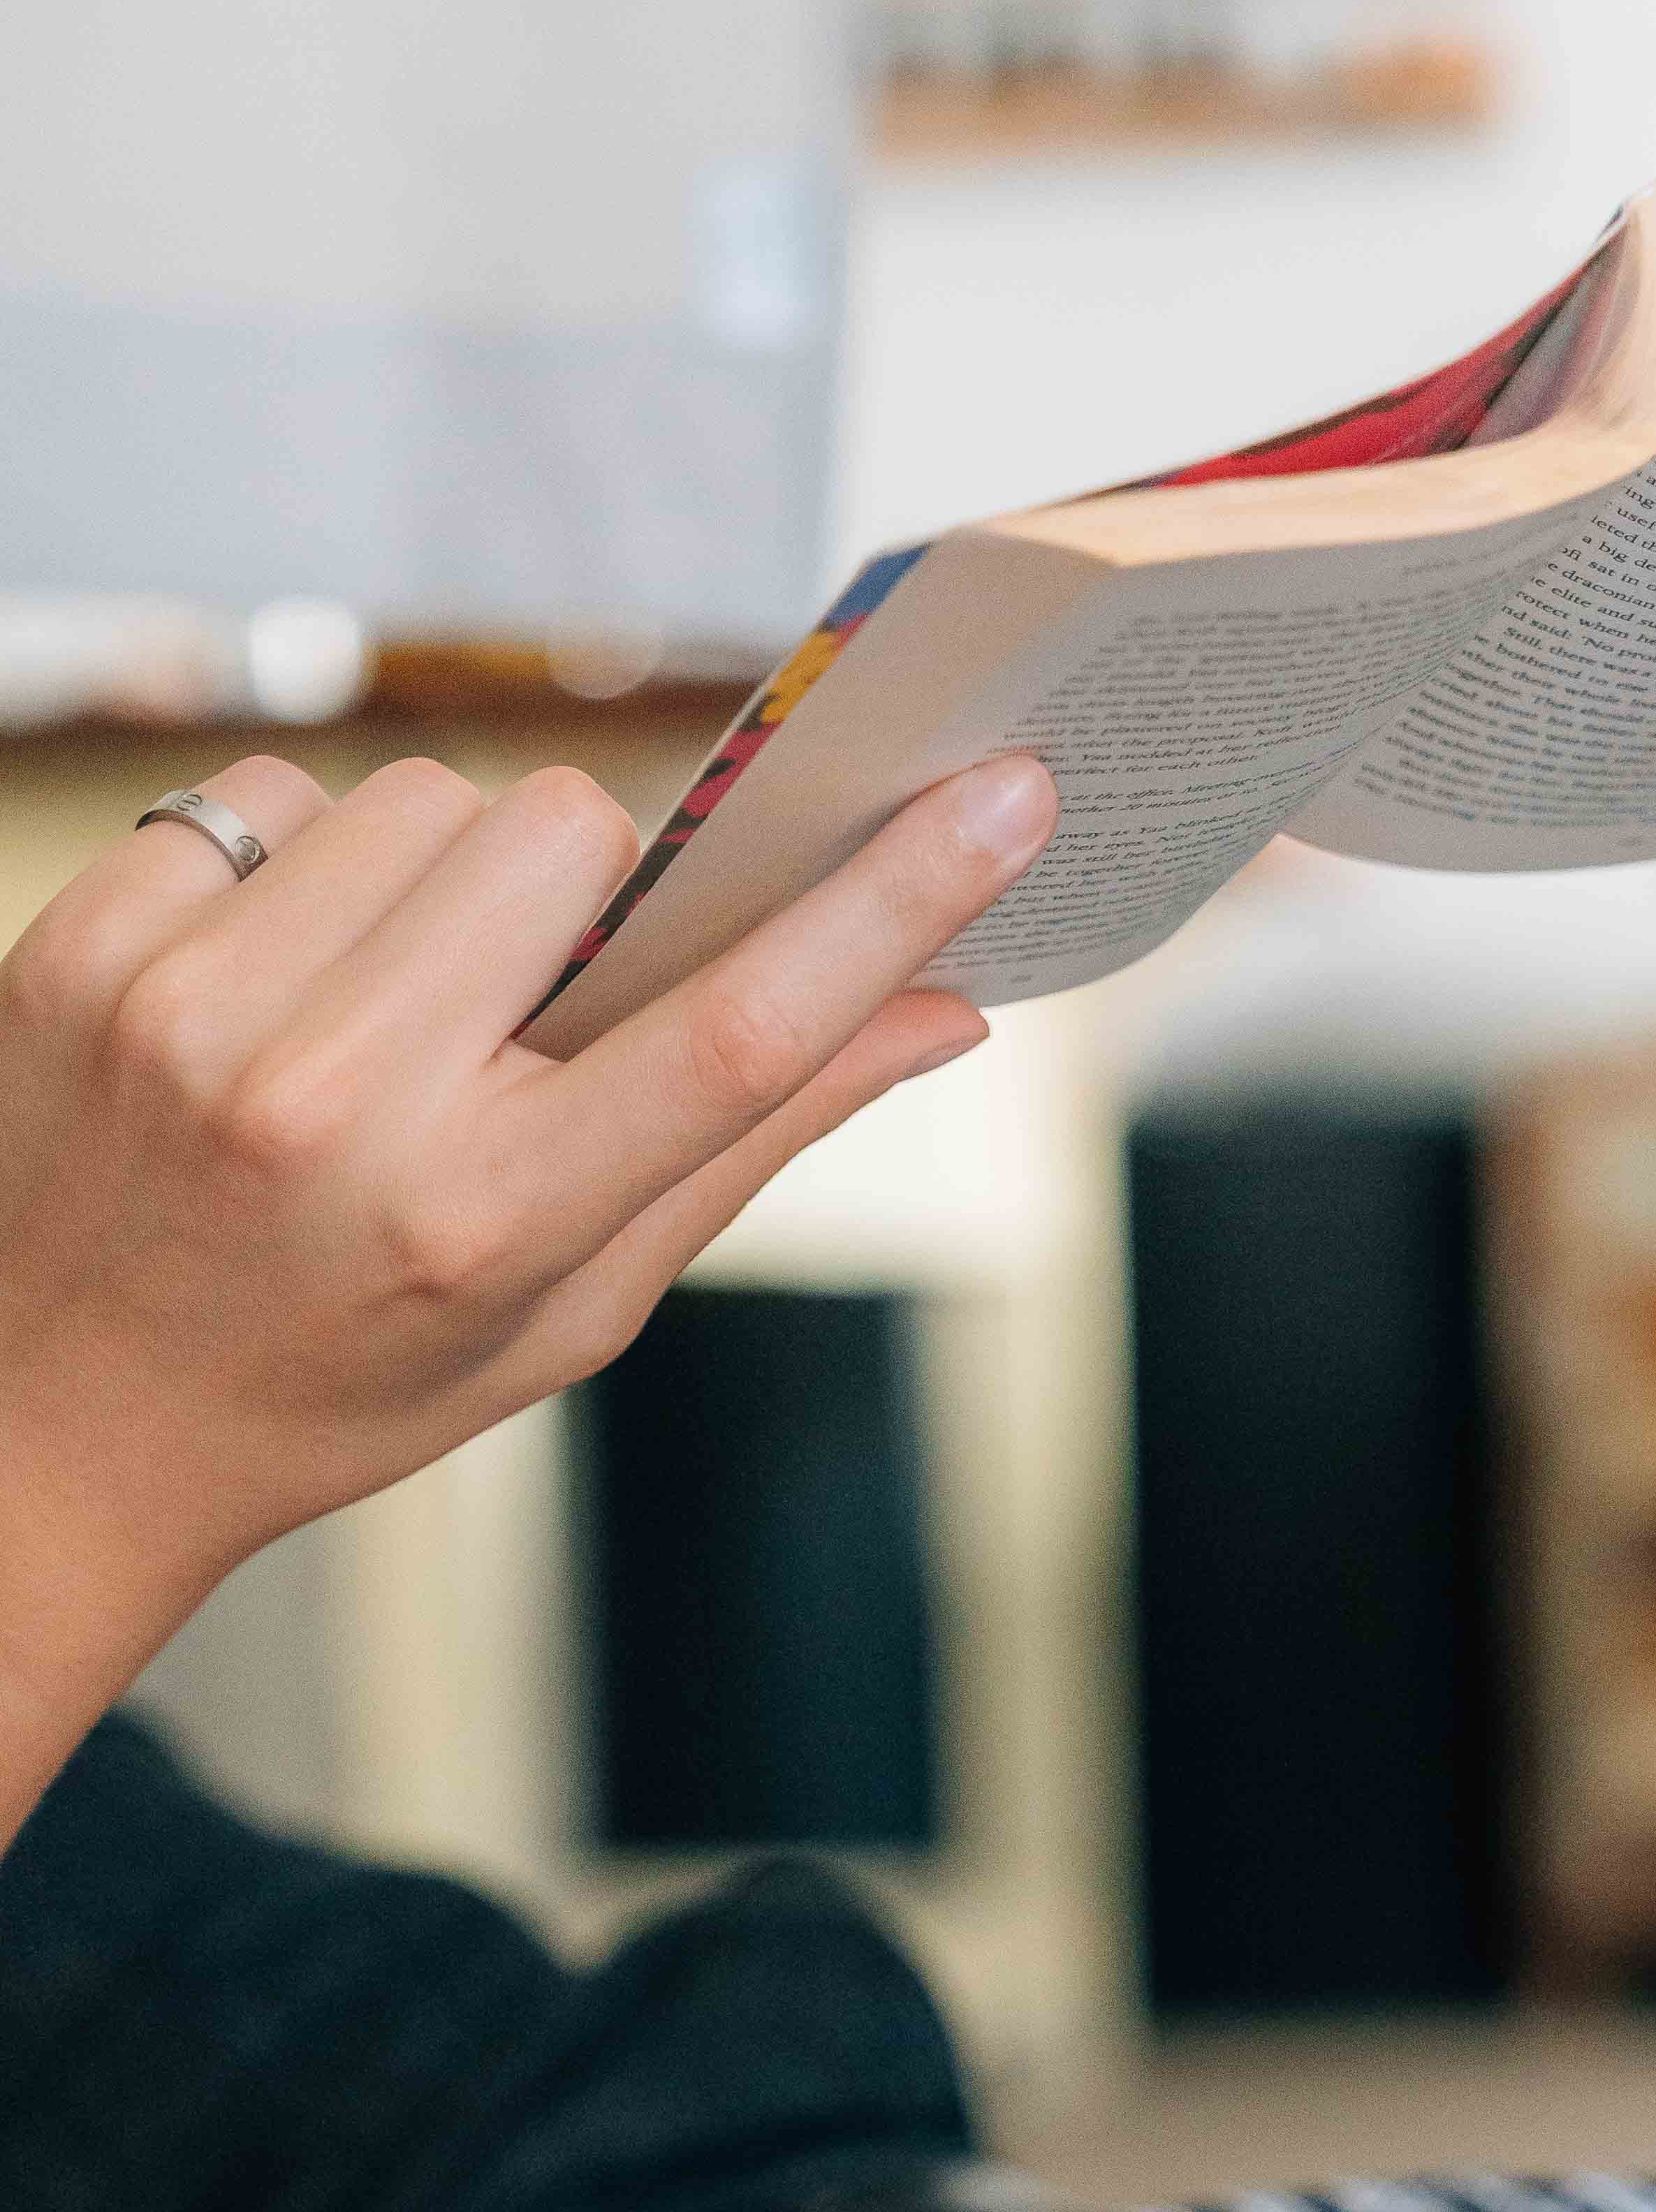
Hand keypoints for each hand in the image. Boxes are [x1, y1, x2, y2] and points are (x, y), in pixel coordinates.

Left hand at [0, 739, 1056, 1823]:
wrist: (53, 1417)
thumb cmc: (344, 1375)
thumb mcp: (566, 1311)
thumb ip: (748, 1147)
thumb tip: (945, 1007)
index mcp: (484, 1223)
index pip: (735, 1028)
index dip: (889, 903)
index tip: (1004, 794)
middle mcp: (337, 1111)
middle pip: (571, 834)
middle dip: (587, 889)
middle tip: (536, 994)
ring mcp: (194, 1018)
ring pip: (424, 796)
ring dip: (439, 876)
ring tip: (387, 1003)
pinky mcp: (89, 947)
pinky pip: (269, 796)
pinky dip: (295, 872)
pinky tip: (268, 988)